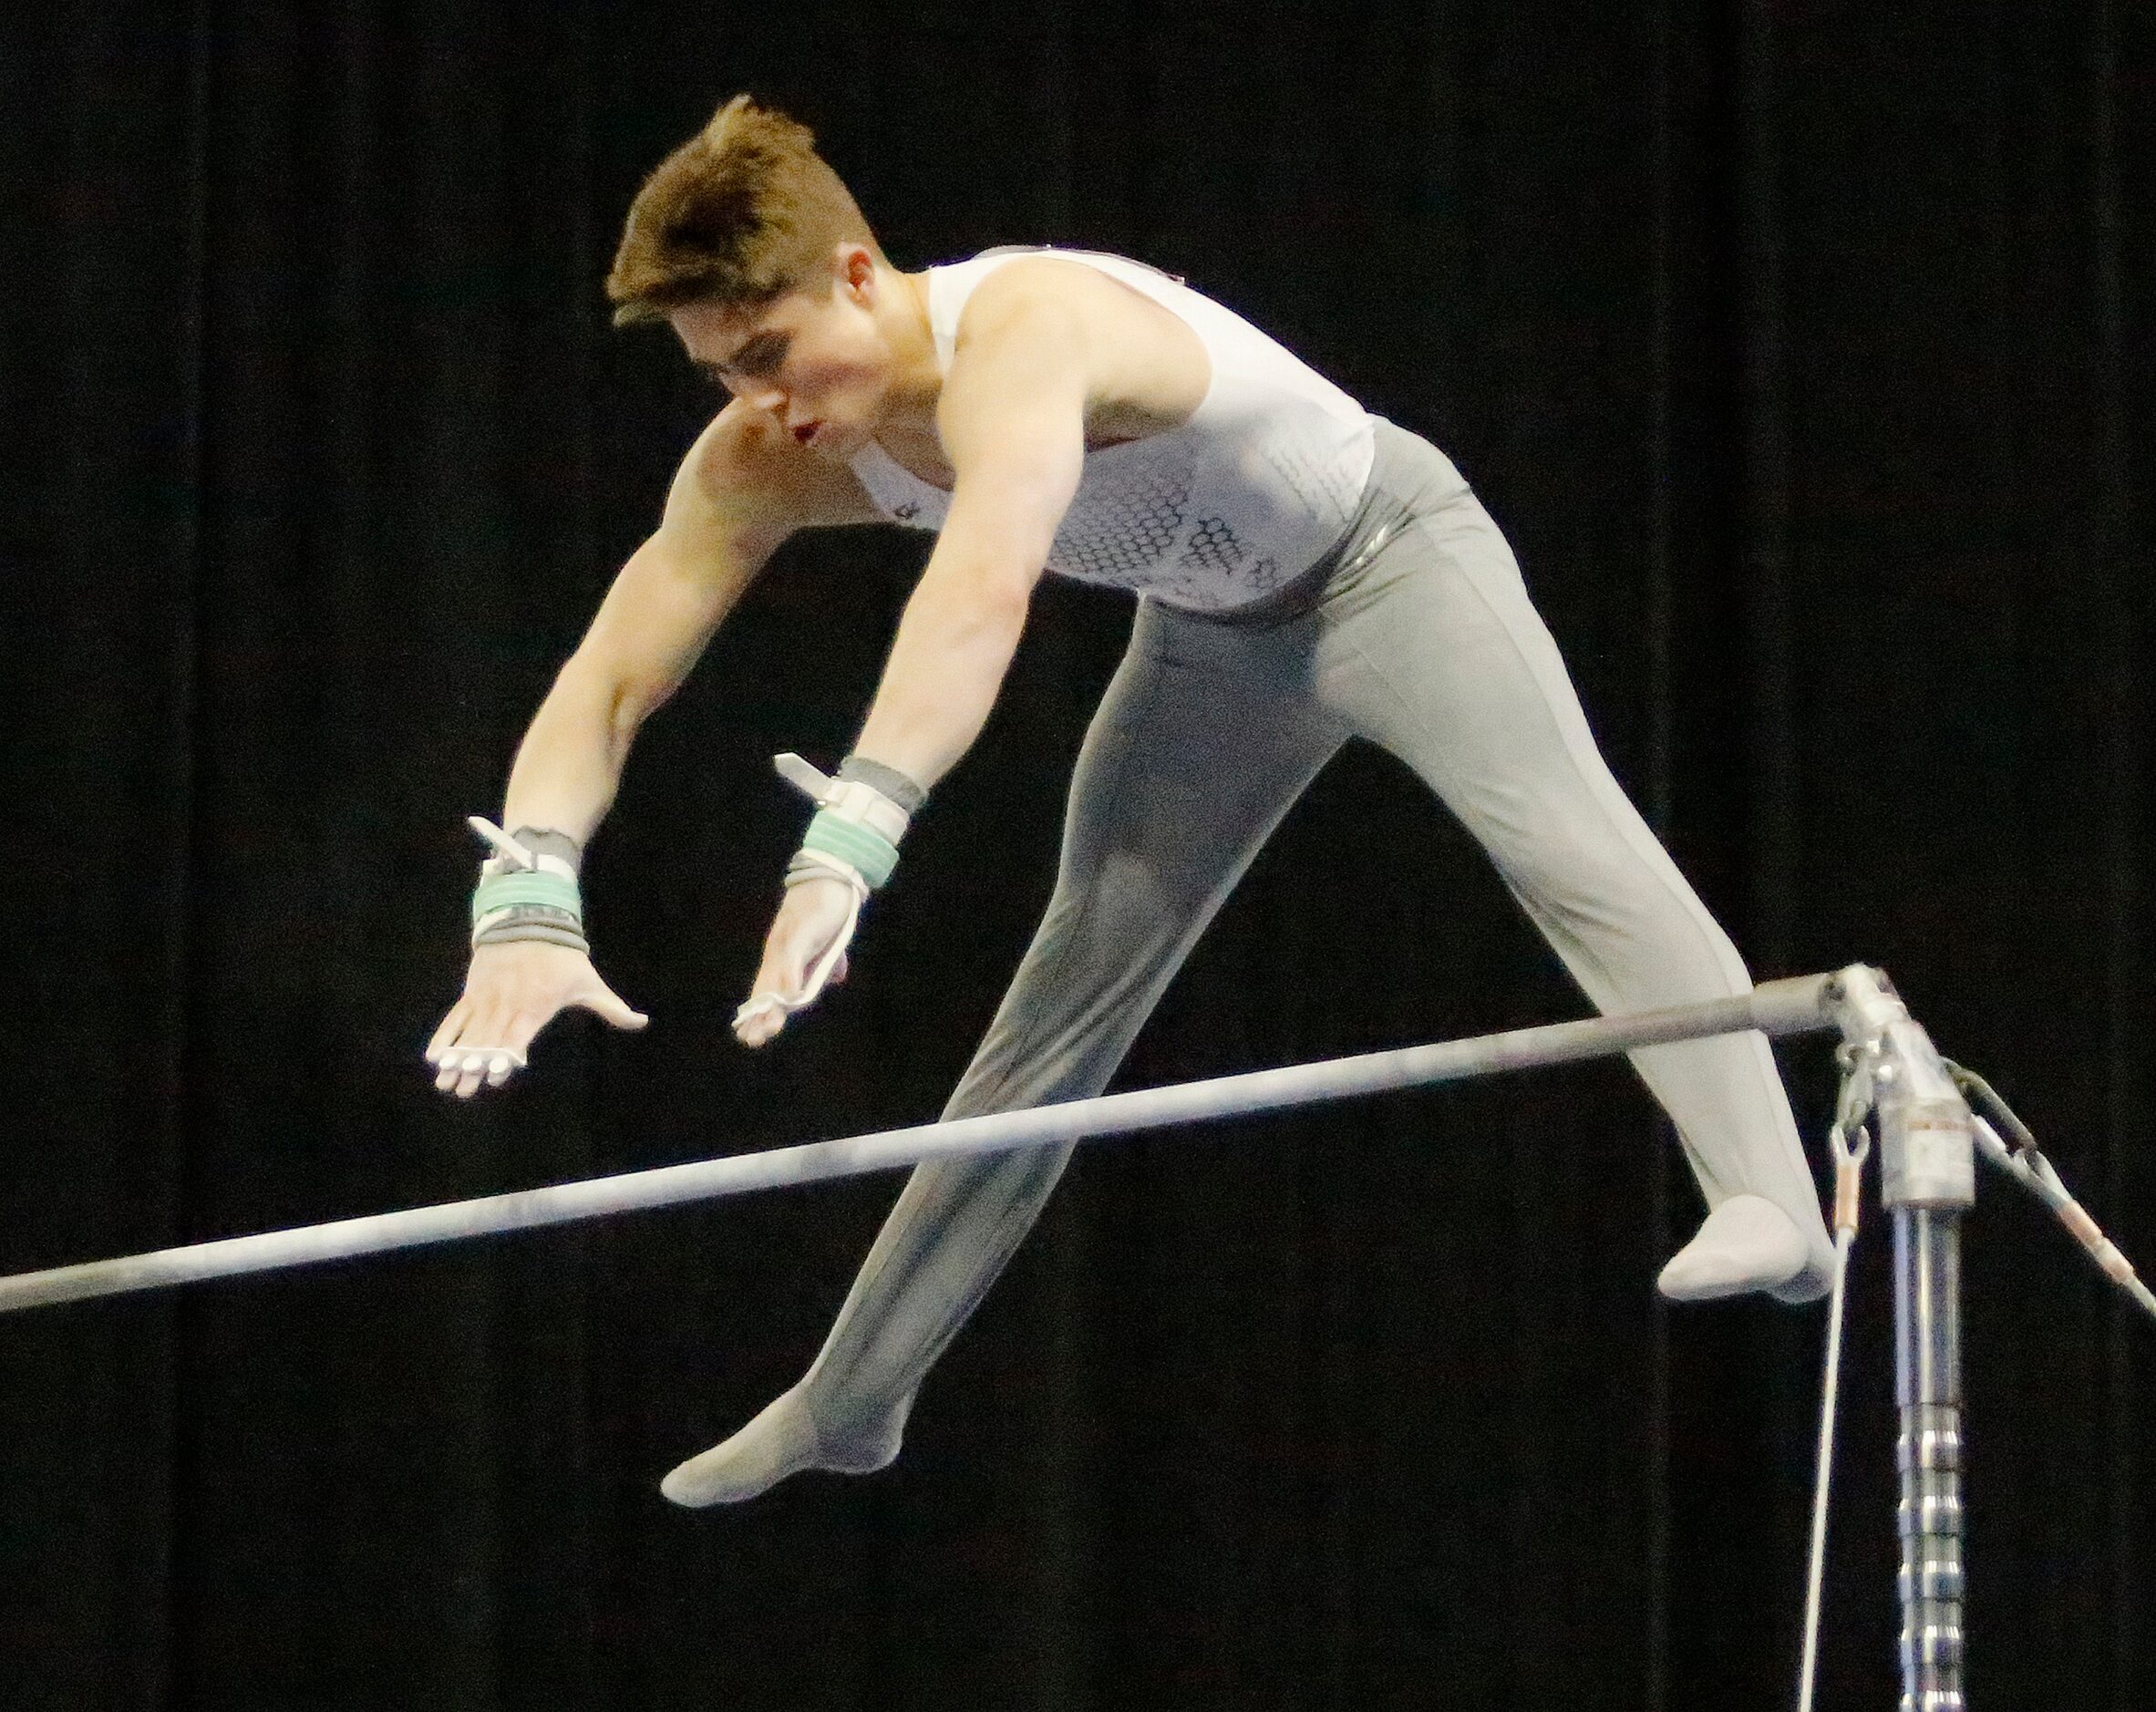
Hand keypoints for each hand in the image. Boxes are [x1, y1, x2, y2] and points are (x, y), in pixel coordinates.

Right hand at [426, 941, 648, 1098]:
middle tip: (462, 1090)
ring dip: (457, 1058)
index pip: (518, 1036)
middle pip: (489, 1041)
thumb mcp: (589, 982)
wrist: (528, 919)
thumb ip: (612, 1008)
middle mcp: (508, 1005)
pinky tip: (434, 1056)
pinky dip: (444, 1036)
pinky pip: (455, 1018)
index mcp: (535, 1006)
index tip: (496, 1075)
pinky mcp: (473, 992)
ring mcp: (487, 999)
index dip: (507, 1055)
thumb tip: (642, 1021)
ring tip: (445, 1082)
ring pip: (469, 1034)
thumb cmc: (563, 957)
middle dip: (475, 1067)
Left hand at [734, 875, 858, 1047]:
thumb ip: (829, 963)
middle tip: (749, 1040)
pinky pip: (793, 957)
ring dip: (771, 1004)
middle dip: (758, 1015)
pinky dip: (790, 977)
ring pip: (775, 977)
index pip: (767, 989)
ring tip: (766, 1028)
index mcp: (783, 956)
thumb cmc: (828, 909)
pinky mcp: (800, 930)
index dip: (759, 1012)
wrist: (831, 877)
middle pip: (766, 988)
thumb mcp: (829, 944)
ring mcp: (787, 941)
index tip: (748, 1035)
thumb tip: (835, 978)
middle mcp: (779, 951)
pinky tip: (788, 996)